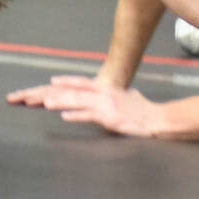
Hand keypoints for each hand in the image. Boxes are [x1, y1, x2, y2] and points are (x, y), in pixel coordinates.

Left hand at [7, 75, 161, 137]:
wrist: (155, 118)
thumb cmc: (143, 109)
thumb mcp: (129, 96)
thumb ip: (119, 95)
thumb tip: (119, 95)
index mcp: (107, 89)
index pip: (83, 83)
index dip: (68, 81)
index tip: (54, 81)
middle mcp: (104, 94)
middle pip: (77, 91)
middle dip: (59, 92)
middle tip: (44, 93)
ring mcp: (106, 105)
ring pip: (80, 101)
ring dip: (62, 102)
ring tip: (47, 104)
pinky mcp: (109, 118)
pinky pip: (89, 116)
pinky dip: (76, 115)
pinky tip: (66, 116)